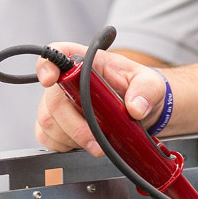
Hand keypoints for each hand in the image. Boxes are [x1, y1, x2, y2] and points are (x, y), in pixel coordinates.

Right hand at [34, 43, 166, 156]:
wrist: (143, 112)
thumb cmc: (140, 90)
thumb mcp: (151, 84)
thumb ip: (146, 90)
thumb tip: (135, 107)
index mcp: (87, 62)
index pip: (58, 53)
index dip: (48, 64)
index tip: (50, 79)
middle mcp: (68, 81)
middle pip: (53, 99)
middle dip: (74, 126)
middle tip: (96, 141)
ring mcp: (59, 103)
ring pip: (48, 121)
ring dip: (71, 138)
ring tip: (96, 143)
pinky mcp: (57, 124)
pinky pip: (46, 136)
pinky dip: (62, 145)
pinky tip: (80, 144)